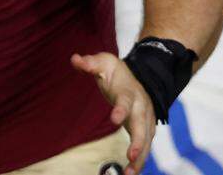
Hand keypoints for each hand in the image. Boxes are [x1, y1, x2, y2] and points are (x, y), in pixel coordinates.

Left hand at [71, 52, 156, 174]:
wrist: (140, 77)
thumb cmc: (116, 72)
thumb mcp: (103, 61)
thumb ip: (90, 63)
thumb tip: (75, 59)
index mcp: (129, 92)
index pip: (126, 101)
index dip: (121, 110)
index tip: (114, 120)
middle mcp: (142, 108)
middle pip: (142, 126)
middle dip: (138, 143)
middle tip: (131, 157)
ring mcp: (146, 120)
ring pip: (146, 141)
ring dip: (140, 158)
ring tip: (128, 174)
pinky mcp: (145, 130)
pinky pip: (145, 147)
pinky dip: (140, 161)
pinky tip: (131, 173)